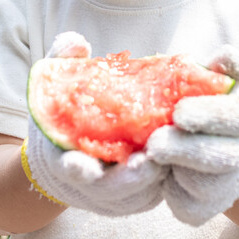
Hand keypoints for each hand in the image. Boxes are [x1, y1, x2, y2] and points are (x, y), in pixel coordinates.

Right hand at [22, 32, 166, 215]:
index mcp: (63, 158)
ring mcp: (114, 194)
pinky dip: (166, 180)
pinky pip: (153, 194)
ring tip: (172, 157)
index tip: (82, 164)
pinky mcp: (137, 196)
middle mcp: (89, 184)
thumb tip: (77, 41)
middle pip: (110, 189)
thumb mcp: (56, 87)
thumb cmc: (63, 116)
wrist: (64, 154)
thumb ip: (63, 63)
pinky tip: (183, 158)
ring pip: (137, 195)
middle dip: (129, 178)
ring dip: (153, 181)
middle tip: (149, 161)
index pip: (68, 170)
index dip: (76, 168)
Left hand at [146, 46, 238, 225]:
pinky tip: (149, 179)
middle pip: (220, 153)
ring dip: (177, 168)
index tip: (179, 113)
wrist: (213, 162)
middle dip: (187, 146)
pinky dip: (170, 194)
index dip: (208, 114)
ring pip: (205, 182)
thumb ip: (219, 72)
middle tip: (155, 140)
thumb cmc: (202, 114)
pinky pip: (188, 204)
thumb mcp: (211, 89)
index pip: (233, 114)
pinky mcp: (205, 207)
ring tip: (151, 154)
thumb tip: (226, 55)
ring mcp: (226, 183)